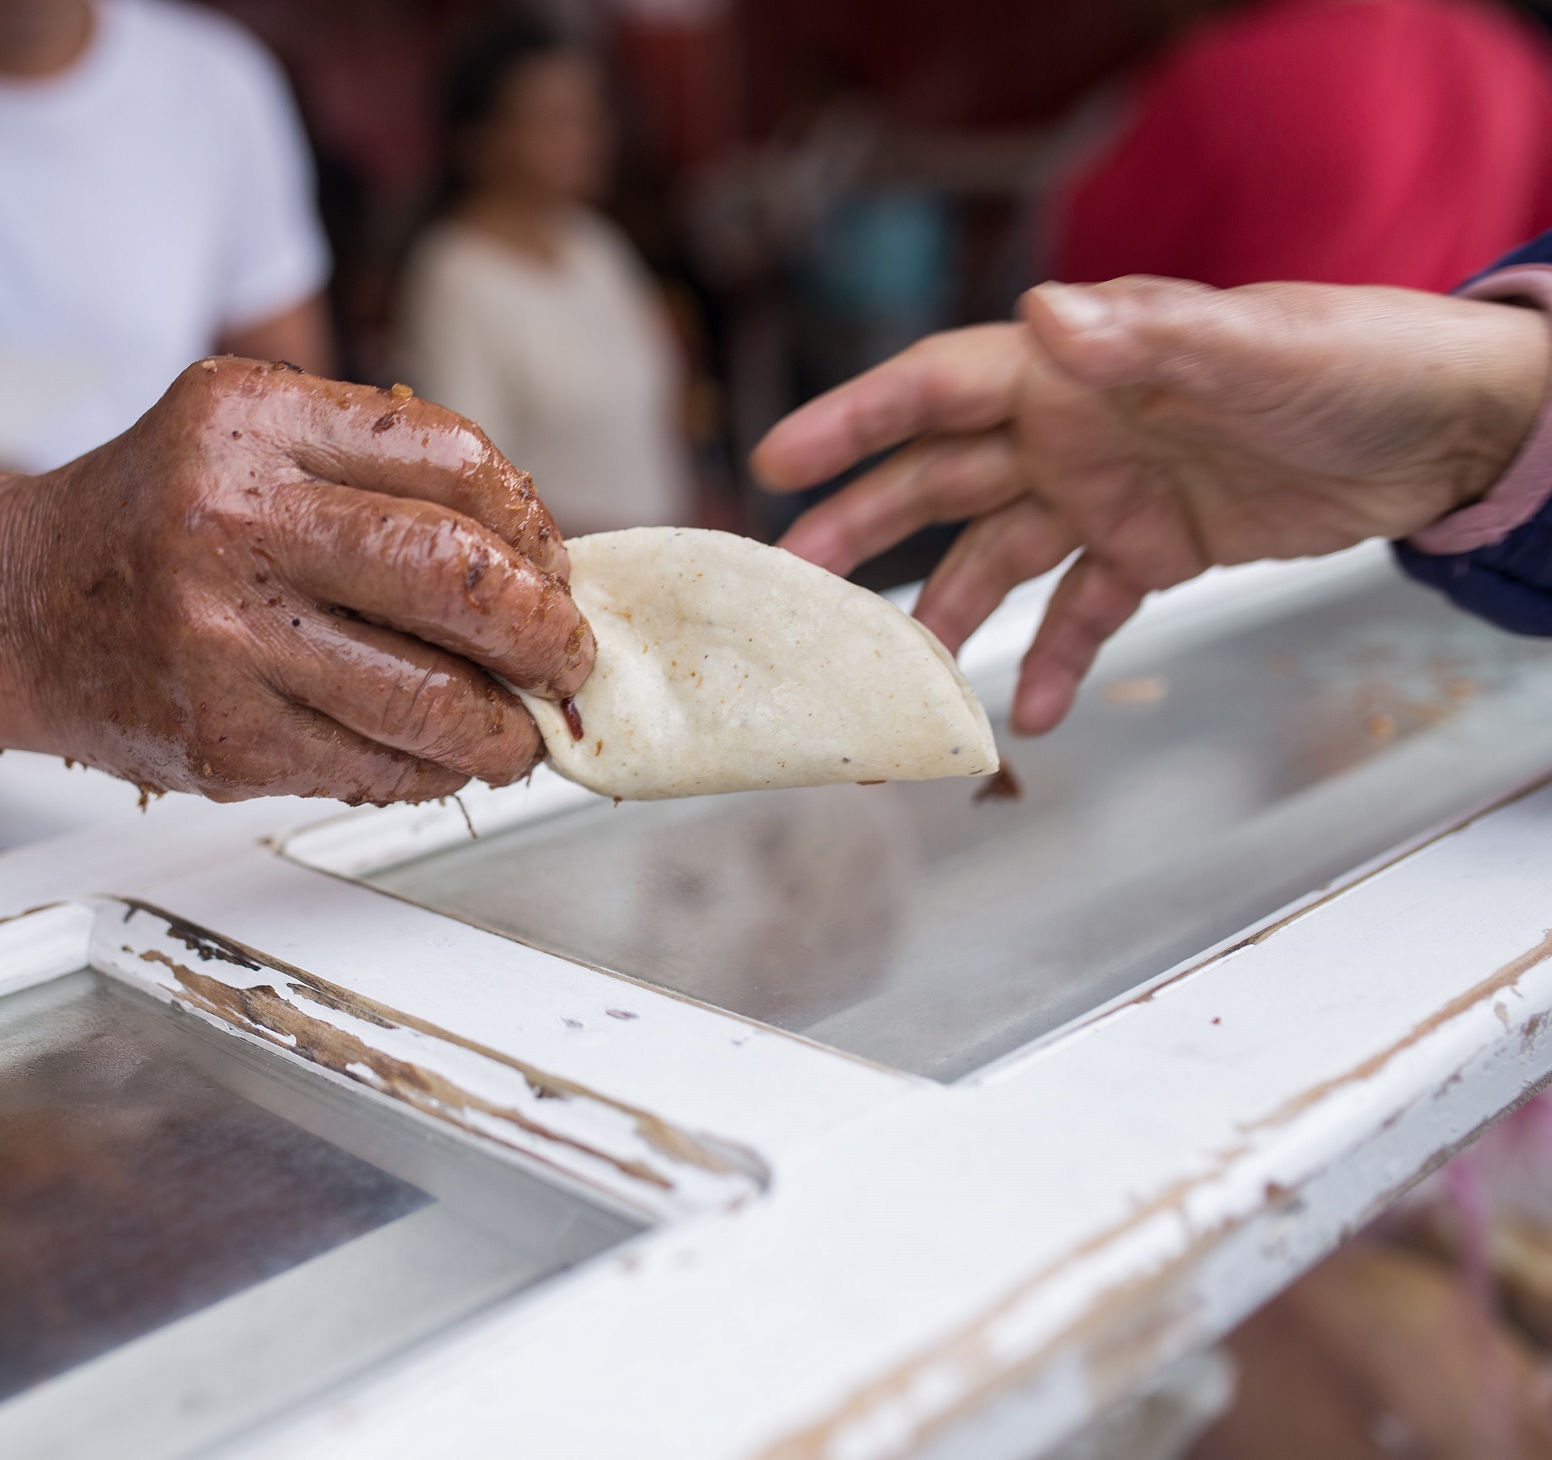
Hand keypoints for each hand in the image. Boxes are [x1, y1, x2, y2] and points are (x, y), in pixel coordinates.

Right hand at [0, 358, 594, 802]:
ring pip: (426, 697)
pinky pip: (368, 766)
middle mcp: (231, 519)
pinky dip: (428, 772)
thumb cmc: (152, 517)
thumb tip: (537, 567)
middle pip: (458, 578)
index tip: (554, 569)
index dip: (534, 525)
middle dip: (546, 634)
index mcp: (252, 420)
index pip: (455, 462)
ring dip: (502, 729)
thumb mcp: (245, 436)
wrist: (10, 604)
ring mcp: (219, 636)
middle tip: (567, 662)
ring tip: (517, 734)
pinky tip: (437, 761)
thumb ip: (372, 472)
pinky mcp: (217, 737)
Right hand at [751, 278, 1548, 732]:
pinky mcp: (1157, 549)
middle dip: (862, 527)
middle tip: (792, 581)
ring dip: (943, 611)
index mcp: (1079, 367)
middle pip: (940, 479)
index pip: (940, 388)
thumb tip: (1038, 317)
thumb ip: (1146, 341)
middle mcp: (1075, 428)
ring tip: (897, 675)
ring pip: (995, 555)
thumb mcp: (1255, 349)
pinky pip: (1085, 610)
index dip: (853, 421)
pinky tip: (1031, 718)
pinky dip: (1057, 660)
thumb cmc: (1359, 363)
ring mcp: (1110, 491)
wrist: (1453, 428)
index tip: (777, 461)